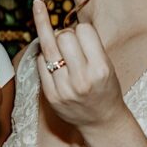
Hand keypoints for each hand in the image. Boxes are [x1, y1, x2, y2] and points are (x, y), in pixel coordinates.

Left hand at [32, 0, 126, 132]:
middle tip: (70, 46)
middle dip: (65, 35)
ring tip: (61, 52)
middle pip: (63, 35)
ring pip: (48, 46)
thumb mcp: (106, 65)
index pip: (84, 30)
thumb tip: (57, 24)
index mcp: (101, 69)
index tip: (84, 36)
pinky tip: (53, 64)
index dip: (82, 30)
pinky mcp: (50, 95)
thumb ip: (88, 46)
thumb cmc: (104, 88)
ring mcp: (64, 88)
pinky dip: (44, 57)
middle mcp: (82, 79)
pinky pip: (39, 61)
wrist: (102, 121)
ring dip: (53, 43)